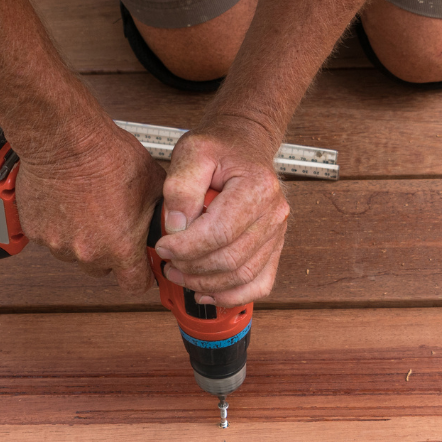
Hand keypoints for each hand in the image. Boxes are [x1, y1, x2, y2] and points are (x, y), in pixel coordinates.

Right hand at [11, 120, 162, 292]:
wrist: (66, 139)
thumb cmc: (108, 156)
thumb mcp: (154, 184)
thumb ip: (162, 212)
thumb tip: (171, 220)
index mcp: (121, 248)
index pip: (135, 285)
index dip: (142, 276)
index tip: (141, 266)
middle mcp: (88, 253)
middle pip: (103, 269)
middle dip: (109, 252)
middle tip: (110, 223)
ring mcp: (59, 244)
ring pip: (74, 254)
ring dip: (81, 238)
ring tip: (87, 207)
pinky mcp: (36, 232)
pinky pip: (52, 237)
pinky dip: (58, 226)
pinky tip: (67, 202)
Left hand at [154, 118, 289, 306]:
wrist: (244, 145)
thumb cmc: (220, 148)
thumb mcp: (192, 152)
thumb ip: (181, 187)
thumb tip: (177, 227)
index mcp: (257, 187)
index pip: (219, 232)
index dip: (186, 247)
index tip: (164, 246)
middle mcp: (274, 213)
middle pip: (231, 259)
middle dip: (192, 267)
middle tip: (168, 262)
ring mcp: (277, 233)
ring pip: (242, 276)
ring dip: (206, 284)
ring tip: (180, 275)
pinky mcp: (274, 247)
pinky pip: (259, 284)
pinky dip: (232, 296)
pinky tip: (206, 293)